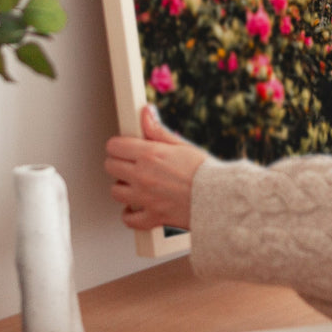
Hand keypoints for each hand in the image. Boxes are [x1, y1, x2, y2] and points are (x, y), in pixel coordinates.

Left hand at [104, 105, 207, 231]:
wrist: (220, 198)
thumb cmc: (205, 171)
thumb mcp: (181, 145)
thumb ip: (158, 130)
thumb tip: (146, 112)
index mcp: (150, 155)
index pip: (115, 146)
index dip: (118, 145)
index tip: (124, 147)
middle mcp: (143, 176)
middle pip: (110, 167)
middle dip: (118, 163)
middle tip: (130, 164)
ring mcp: (145, 198)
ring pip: (115, 192)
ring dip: (123, 187)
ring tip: (136, 184)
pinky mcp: (152, 217)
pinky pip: (128, 219)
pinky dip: (130, 214)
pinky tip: (137, 207)